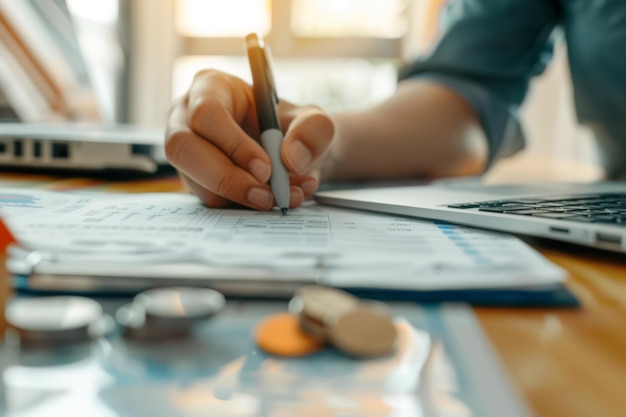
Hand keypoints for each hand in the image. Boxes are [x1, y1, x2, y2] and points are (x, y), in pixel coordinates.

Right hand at [165, 69, 334, 209]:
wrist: (292, 154)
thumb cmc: (293, 126)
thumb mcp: (313, 120)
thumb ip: (312, 131)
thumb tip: (292, 159)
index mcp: (211, 88)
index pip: (207, 113)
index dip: (234, 144)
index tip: (266, 168)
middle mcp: (187, 117)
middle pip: (184, 148)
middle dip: (227, 178)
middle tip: (266, 197)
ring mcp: (187, 152)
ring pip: (194, 180)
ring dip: (237, 197)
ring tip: (278, 199)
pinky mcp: (194, 180)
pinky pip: (208, 200)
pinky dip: (241, 207)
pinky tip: (270, 201)